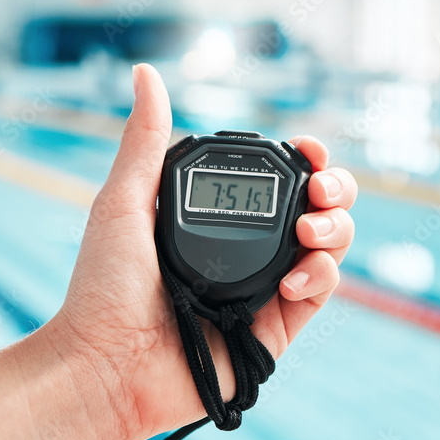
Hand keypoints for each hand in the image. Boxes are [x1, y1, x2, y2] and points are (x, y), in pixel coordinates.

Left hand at [48, 63, 356, 439]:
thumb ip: (145, 140)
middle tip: (320, 189)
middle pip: (317, 207)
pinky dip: (320, 275)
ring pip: (330, 246)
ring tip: (311, 230)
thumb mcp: (124, 202)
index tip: (306, 150)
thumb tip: (147, 73)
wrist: (106, 365)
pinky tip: (294, 276)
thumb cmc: (103, 288)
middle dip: (334, 188)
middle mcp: (245, 248)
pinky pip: (319, 293)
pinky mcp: (276, 330)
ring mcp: (264, 289)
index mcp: (214, 215)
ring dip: (335, 228)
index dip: (303, 158)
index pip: (275, 178)